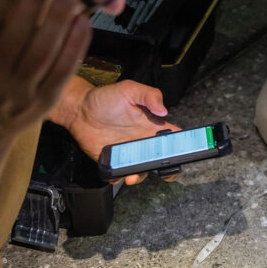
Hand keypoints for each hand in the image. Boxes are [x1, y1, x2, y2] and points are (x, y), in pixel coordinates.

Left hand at [66, 79, 180, 184]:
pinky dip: (120, 177)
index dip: (184, 145)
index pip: (175, 138)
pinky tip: (117, 173)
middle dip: (168, 169)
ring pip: (143, 171)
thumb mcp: (130, 89)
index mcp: (153, 126)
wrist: (80, 110)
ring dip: (141, 176)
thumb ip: (150, 95)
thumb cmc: (105, 98)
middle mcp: (143, 142)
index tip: (186, 150)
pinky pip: (120, 174)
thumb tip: (163, 110)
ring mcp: (129, 153)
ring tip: (132, 175)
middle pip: (163, 160)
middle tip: (163, 171)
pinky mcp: (114, 160)